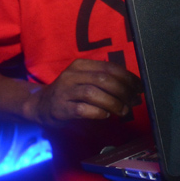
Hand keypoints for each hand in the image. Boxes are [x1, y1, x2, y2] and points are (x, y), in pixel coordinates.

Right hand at [25, 59, 142, 127]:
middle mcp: (72, 75)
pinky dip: (97, 112)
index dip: (128, 77)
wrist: (40, 105)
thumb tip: (133, 88)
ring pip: (94, 93)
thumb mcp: (84, 80)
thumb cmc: (69, 93)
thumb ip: (103, 81)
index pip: (109, 67)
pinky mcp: (61, 108)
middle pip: (104, 79)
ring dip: (113, 103)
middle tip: (133, 101)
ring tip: (123, 111)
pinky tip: (105, 115)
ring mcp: (65, 91)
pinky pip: (82, 109)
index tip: (139, 87)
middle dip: (123, 91)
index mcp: (81, 65)